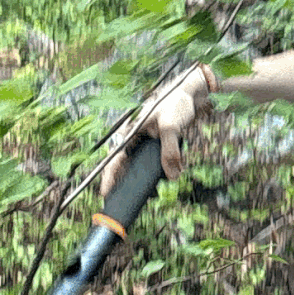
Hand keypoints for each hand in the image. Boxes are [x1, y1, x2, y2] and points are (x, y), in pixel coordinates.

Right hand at [109, 64, 214, 195]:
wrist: (188, 95)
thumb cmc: (175, 104)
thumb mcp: (172, 127)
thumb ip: (170, 151)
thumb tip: (172, 176)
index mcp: (129, 131)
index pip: (115, 158)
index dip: (108, 177)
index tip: (105, 193)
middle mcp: (133, 137)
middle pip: (124, 165)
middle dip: (125, 182)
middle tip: (126, 200)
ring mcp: (144, 141)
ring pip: (138, 165)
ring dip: (143, 178)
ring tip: (146, 193)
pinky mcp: (155, 144)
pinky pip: (152, 162)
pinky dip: (157, 171)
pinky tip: (164, 178)